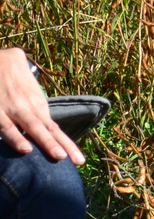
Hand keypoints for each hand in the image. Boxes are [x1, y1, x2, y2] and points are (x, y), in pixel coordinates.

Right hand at [0, 47, 82, 163]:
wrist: (0, 58)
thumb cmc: (16, 77)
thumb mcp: (30, 92)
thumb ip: (37, 108)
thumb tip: (48, 127)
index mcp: (38, 105)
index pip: (55, 129)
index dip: (67, 144)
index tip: (79, 161)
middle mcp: (27, 106)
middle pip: (43, 128)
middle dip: (54, 144)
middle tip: (66, 159)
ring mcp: (10, 106)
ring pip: (24, 125)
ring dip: (35, 139)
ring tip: (43, 153)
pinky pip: (2, 123)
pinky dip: (10, 134)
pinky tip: (19, 145)